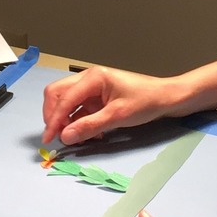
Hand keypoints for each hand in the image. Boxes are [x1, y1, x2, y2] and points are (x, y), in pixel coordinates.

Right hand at [40, 67, 186, 147]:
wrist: (167, 98)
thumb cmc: (146, 102)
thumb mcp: (118, 116)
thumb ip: (90, 126)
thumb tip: (65, 136)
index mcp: (93, 77)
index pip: (64, 98)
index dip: (54, 119)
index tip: (49, 139)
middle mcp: (89, 79)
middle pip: (58, 94)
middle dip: (54, 116)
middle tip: (58, 137)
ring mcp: (93, 88)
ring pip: (67, 102)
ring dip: (67, 120)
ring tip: (76, 138)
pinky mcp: (98, 97)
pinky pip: (80, 109)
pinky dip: (80, 122)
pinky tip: (91, 134)